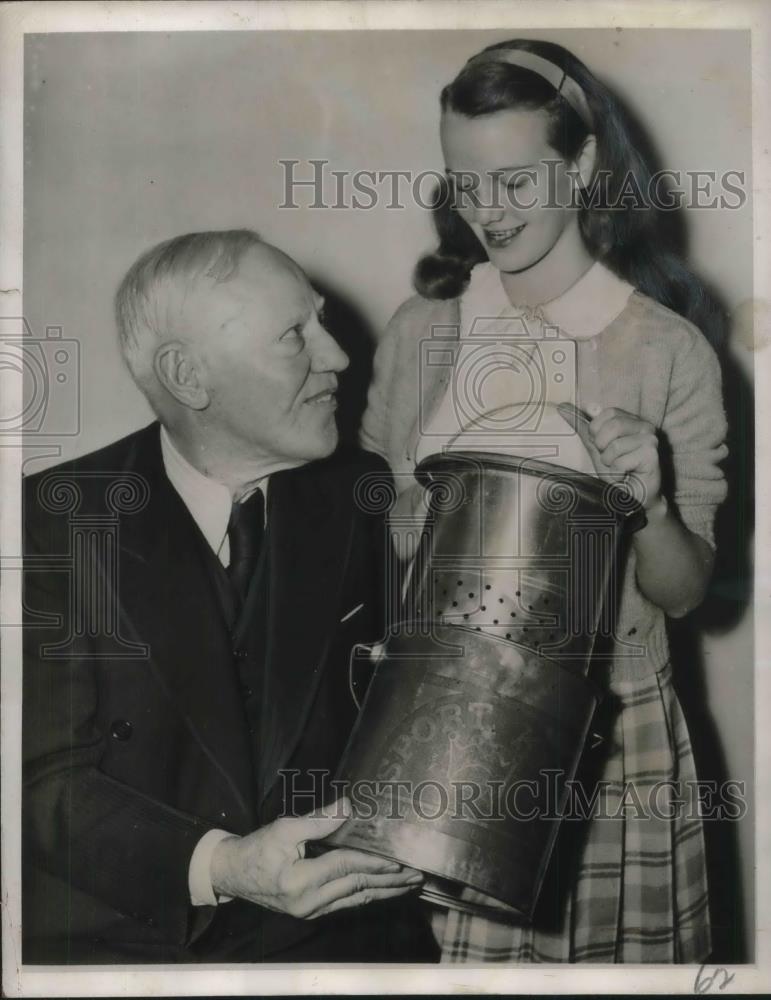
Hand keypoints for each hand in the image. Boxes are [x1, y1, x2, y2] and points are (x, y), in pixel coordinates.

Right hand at [210, 797, 422, 918]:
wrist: (232, 874)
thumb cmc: (256, 849)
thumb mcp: (284, 828)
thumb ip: (318, 821)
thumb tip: (348, 807)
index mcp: (301, 882)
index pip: (347, 868)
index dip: (374, 861)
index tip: (398, 859)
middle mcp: (309, 903)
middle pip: (357, 888)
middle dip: (389, 881)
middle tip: (416, 875)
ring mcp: (311, 911)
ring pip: (355, 900)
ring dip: (384, 892)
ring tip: (408, 885)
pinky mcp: (311, 911)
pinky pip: (346, 903)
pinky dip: (366, 895)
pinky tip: (382, 890)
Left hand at [566, 404, 662, 510]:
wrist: (632, 498)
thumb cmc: (617, 472)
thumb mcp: (595, 447)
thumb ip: (582, 427)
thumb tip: (562, 407)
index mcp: (632, 421)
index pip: (609, 412)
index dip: (598, 430)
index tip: (601, 446)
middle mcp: (645, 426)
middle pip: (613, 426)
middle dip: (603, 447)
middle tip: (610, 460)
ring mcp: (650, 440)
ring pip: (615, 445)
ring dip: (610, 463)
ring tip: (619, 470)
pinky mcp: (652, 455)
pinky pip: (621, 461)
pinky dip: (617, 473)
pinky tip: (626, 476)